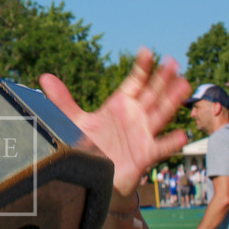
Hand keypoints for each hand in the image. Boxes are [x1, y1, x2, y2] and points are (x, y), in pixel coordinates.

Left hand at [39, 48, 190, 197]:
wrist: (92, 176)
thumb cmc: (88, 146)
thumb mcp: (73, 121)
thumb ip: (62, 99)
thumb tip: (44, 77)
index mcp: (120, 106)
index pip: (134, 82)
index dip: (141, 68)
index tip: (146, 51)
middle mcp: (134, 117)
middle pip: (151, 94)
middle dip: (162, 79)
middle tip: (173, 62)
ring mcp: (141, 135)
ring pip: (160, 115)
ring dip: (172, 101)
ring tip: (184, 85)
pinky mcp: (144, 155)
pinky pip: (160, 148)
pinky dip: (171, 141)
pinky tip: (181, 133)